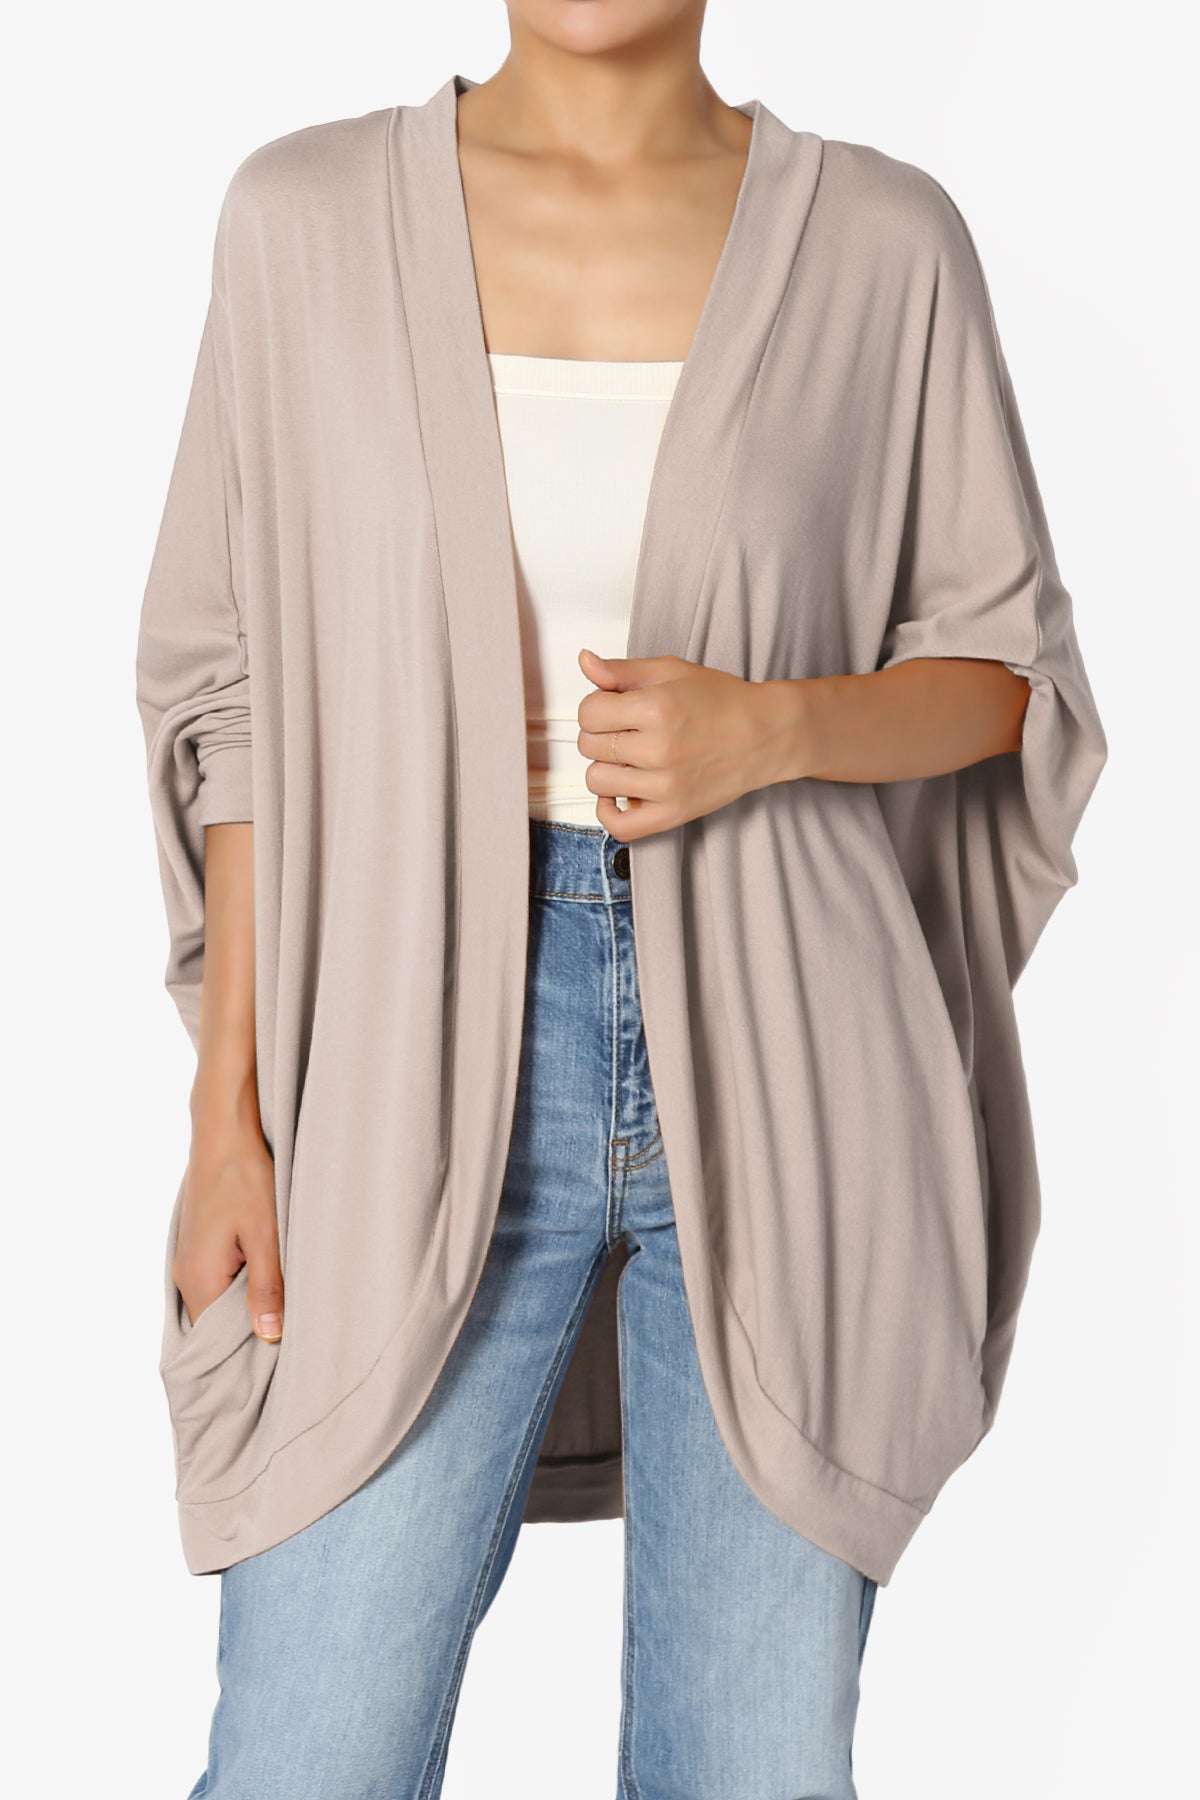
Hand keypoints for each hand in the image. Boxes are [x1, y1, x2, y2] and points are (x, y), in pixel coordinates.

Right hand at [173, 1098, 282, 1341]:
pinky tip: (266, 1276)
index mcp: (200, 1280)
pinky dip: (239, 1285)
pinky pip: (216, 1280)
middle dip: (250, 1329)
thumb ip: (267, 1288)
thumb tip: (270, 1335)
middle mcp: (185, 1275)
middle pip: (216, 1323)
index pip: (217, 1341)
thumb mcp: (266, 1235)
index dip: (249, 1350)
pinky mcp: (197, 1244)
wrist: (223, 1132)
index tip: (282, 1354)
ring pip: (218, 1300)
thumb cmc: (245, 1178)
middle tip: (291, 1331)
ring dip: (246, 1304)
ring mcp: (188, 1259)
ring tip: (283, 1305)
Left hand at [576, 648, 794, 839]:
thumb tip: (586, 663)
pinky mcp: (673, 813)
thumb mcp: (671, 671)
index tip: (613, 708)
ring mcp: (665, 786)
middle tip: (627, 730)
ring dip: (607, 767)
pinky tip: (618, 793)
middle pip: (589, 745)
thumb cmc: (723, 702)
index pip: (588, 712)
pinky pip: (620, 826)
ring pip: (598, 781)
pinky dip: (608, 811)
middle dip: (602, 733)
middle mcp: (659, 749)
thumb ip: (622, 670)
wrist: (765, 734)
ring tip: (630, 758)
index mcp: (656, 708)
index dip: (597, 706)